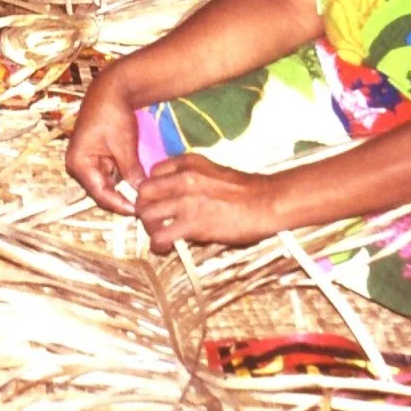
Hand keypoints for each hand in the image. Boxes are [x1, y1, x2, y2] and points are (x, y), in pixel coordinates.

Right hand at [65, 64, 143, 213]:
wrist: (111, 90)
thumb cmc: (113, 114)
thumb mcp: (124, 144)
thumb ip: (130, 171)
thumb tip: (141, 193)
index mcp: (78, 162)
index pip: (100, 192)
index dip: (119, 204)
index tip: (138, 211)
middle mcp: (79, 165)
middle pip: (102, 191)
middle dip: (121, 199)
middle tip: (143, 208)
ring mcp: (88, 162)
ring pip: (108, 185)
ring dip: (124, 190)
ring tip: (143, 199)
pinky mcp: (98, 158)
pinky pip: (111, 175)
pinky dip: (124, 179)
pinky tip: (139, 185)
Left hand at [133, 153, 289, 253]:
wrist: (267, 202)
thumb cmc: (245, 190)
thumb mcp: (212, 171)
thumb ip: (189, 177)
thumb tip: (172, 195)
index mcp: (188, 162)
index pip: (152, 172)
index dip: (153, 189)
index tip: (159, 200)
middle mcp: (182, 178)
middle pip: (143, 192)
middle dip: (145, 207)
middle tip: (155, 219)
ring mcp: (186, 200)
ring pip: (146, 214)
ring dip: (150, 227)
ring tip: (160, 235)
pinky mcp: (192, 223)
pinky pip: (159, 236)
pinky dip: (158, 245)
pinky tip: (166, 248)